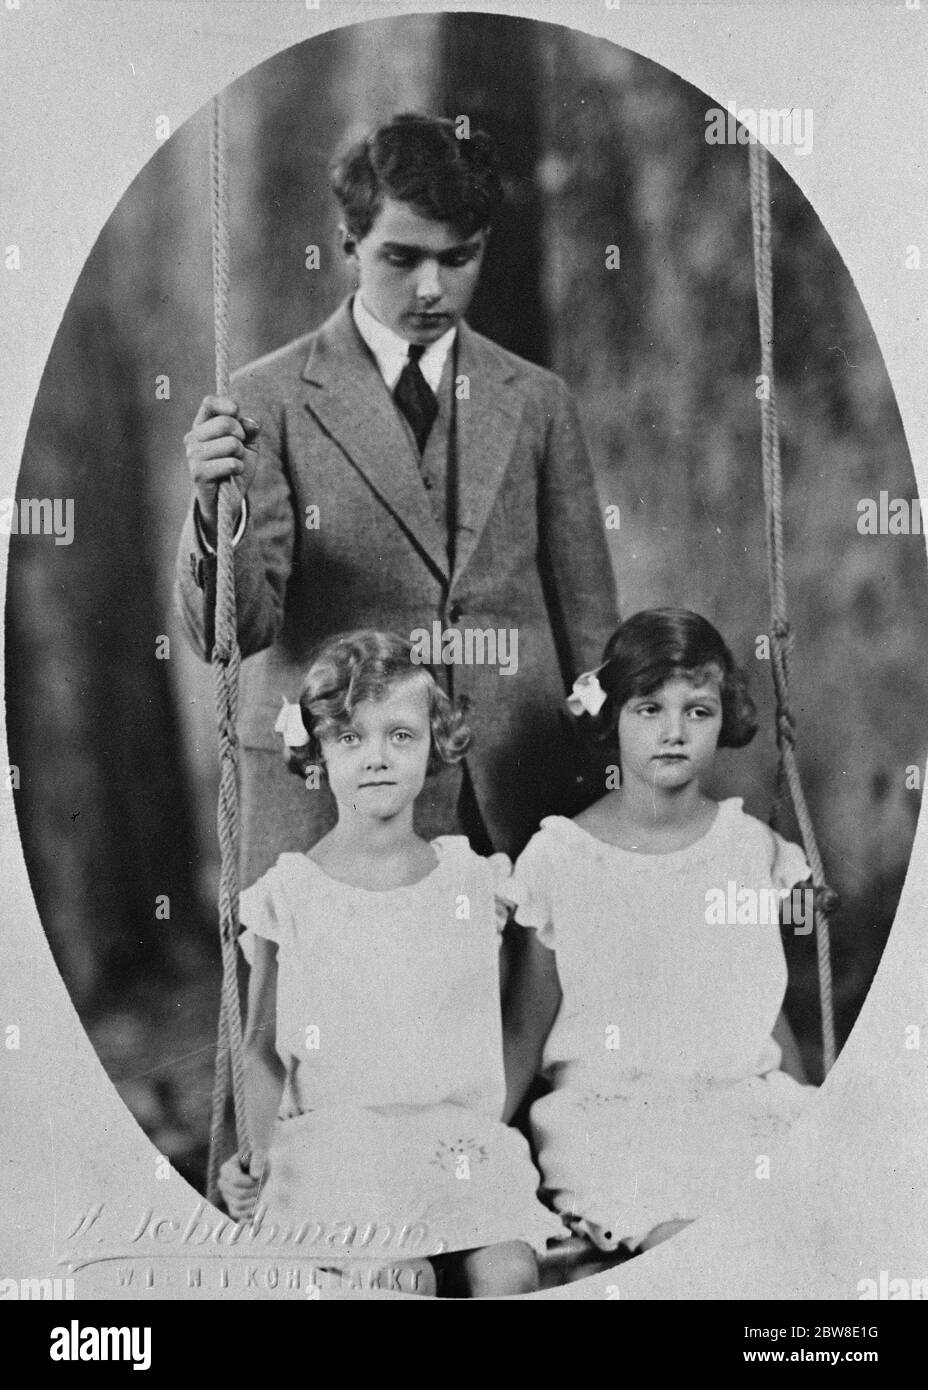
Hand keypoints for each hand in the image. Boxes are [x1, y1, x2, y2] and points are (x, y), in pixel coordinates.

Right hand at [185, 394, 260, 537]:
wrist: (227, 499)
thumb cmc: (236, 467)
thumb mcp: (248, 445)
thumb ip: (251, 429)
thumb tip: (251, 422)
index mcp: (202, 425)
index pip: (209, 403)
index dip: (226, 404)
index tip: (237, 411)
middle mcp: (193, 438)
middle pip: (225, 423)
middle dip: (241, 435)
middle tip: (238, 448)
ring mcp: (193, 455)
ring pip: (231, 444)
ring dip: (240, 456)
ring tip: (233, 463)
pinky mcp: (198, 473)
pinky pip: (231, 463)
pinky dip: (238, 469)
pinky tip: (230, 475)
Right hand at [218, 1150, 266, 1220]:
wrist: (256, 1165)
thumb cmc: (257, 1157)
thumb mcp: (259, 1154)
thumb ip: (257, 1161)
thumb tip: (256, 1176)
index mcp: (226, 1169)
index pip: (236, 1181)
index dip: (251, 1181)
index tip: (258, 1176)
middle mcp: (222, 1183)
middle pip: (239, 1195)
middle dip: (254, 1191)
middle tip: (261, 1184)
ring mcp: (226, 1195)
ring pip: (238, 1206)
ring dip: (253, 1201)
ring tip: (258, 1193)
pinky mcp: (232, 1204)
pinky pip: (236, 1215)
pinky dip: (245, 1217)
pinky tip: (254, 1217)